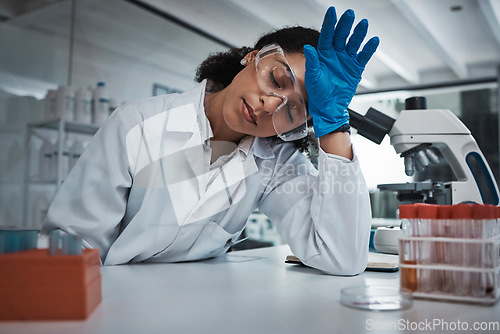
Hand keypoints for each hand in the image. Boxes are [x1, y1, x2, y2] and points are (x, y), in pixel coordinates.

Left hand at [304, 7, 378, 137]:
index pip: (326, 35)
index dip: (329, 23)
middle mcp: (335, 55)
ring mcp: (346, 60)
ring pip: (353, 43)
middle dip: (345, 25)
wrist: (329, 107)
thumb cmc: (318, 93)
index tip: (332, 12)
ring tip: (363, 24)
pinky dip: (369, 48)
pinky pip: (363, 56)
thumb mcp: (313, 77)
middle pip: (341, 36)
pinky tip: (373, 40)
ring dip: (358, 34)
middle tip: (350, 14)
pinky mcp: (356, 68)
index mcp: (323, 55)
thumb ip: (312, 62)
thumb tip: (308, 48)